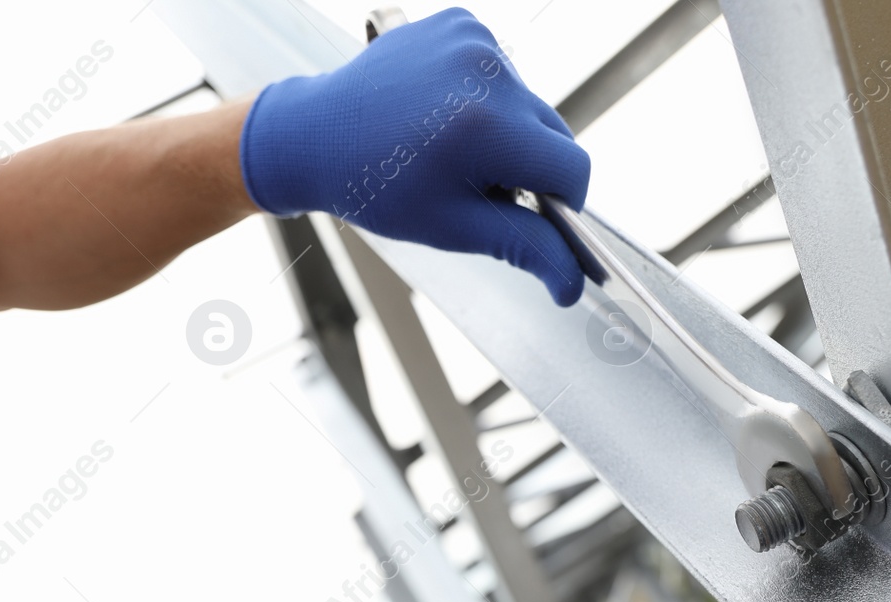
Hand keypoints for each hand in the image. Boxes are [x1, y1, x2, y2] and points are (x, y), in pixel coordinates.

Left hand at [238, 7, 591, 305]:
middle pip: (554, 132)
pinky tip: (447, 113)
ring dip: (509, 131)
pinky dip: (487, 97)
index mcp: (488, 126)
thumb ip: (524, 250)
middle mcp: (487, 71)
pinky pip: (502, 72)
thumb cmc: (377, 185)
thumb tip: (573, 286)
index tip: (538, 218)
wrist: (317, 133)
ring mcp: (473, 39)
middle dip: (531, 167)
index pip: (571, 168)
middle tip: (480, 186)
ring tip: (454, 148)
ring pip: (528, 104)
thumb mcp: (454, 226)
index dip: (563, 203)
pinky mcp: (461, 22)